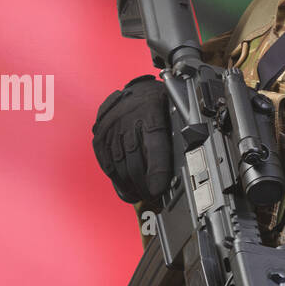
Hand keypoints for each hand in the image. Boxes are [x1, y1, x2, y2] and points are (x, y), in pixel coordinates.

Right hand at [90, 75, 172, 207]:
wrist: (135, 88)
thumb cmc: (158, 101)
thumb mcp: (173, 111)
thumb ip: (174, 135)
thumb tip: (184, 165)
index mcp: (151, 109)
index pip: (154, 144)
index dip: (156, 171)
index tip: (158, 189)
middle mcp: (128, 117)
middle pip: (134, 159)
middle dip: (143, 184)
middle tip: (153, 196)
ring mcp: (111, 126)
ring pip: (119, 164)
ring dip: (130, 185)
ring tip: (140, 195)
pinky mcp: (100, 135)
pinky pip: (106, 161)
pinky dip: (116, 178)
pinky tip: (125, 188)